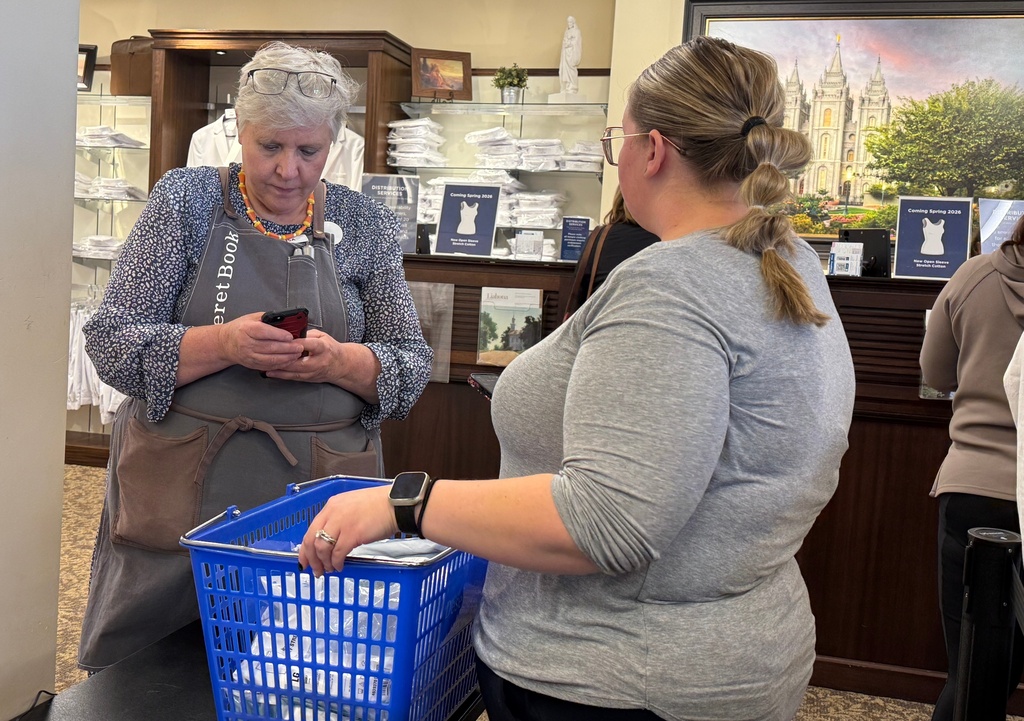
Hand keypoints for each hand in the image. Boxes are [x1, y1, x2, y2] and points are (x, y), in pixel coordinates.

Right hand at [220, 312, 305, 370]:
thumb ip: (268, 319)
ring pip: (270, 358)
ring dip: (286, 357)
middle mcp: (246, 343)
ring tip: (297, 354)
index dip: (278, 335)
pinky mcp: (251, 364)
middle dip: (287, 348)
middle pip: (270, 347)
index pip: (263, 332)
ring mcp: (248, 355)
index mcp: (246, 329)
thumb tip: (286, 321)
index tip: (290, 336)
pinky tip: (289, 360)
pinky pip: (268, 365)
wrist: (226, 343)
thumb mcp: (252, 318)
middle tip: (299, 346)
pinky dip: (280, 364)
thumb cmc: (241, 328)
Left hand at [265, 330, 380, 402]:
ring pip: (295, 372)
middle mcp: (319, 361)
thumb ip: (308, 335)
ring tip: (265, 365)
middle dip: (284, 359)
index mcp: (324, 348)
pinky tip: (271, 372)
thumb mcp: (322, 336)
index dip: (297, 343)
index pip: (310, 345)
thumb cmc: (330, 348)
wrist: (342, 365)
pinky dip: (282, 375)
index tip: (285, 340)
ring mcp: (314, 372)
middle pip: (300, 362)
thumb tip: (291, 331)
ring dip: (280, 369)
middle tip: (270, 355)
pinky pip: (294, 378)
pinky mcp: (309, 378)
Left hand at [298, 484, 398, 575]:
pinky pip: (338, 553)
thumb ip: (338, 519)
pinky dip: (336, 562)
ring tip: (329, 569)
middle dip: (311, 558)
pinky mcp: (352, 534)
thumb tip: (331, 539)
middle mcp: (333, 513)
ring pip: (322, 548)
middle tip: (315, 570)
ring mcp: (342, 523)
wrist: (395, 504)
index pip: (310, 529)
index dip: (305, 548)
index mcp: (332, 506)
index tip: (304, 560)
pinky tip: (339, 566)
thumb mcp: (352, 506)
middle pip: (312, 540)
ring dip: (324, 562)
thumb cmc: (379, 506)